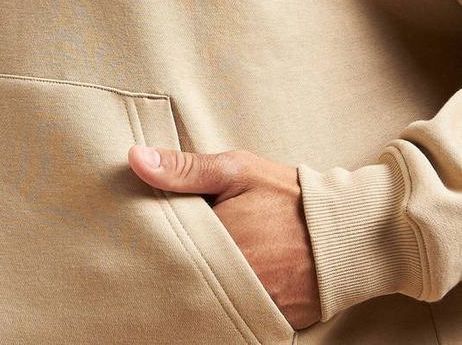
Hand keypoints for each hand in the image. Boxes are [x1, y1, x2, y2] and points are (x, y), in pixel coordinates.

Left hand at [127, 144, 321, 330]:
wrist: (345, 233)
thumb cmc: (287, 197)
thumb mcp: (237, 170)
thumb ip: (185, 168)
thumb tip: (135, 159)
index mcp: (218, 240)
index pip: (166, 244)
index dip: (154, 235)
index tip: (145, 226)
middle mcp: (233, 279)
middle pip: (182, 275)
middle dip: (174, 260)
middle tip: (169, 245)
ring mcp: (251, 304)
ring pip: (204, 297)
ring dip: (196, 281)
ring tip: (196, 262)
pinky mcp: (269, 322)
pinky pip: (231, 316)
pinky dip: (222, 300)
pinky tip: (219, 283)